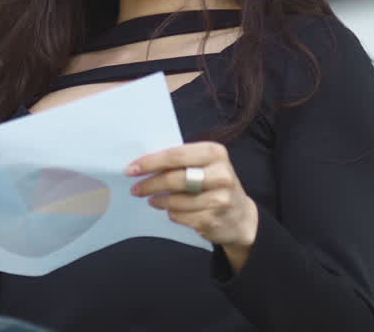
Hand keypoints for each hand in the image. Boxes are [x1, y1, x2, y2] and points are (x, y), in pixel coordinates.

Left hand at [126, 141, 258, 270]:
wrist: (242, 217)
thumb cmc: (215, 185)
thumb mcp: (205, 165)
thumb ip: (182, 161)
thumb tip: (143, 164)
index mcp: (215, 153)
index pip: (175, 155)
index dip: (150, 162)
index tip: (131, 169)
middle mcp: (220, 174)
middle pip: (174, 178)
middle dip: (149, 184)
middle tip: (135, 189)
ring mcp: (219, 199)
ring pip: (175, 200)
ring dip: (159, 200)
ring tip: (152, 199)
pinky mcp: (213, 220)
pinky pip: (180, 216)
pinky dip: (172, 213)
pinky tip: (171, 210)